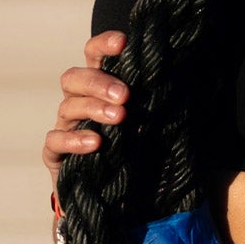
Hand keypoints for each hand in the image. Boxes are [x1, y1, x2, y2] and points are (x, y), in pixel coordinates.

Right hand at [46, 30, 140, 243]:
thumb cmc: (135, 152)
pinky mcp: (55, 155)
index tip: (123, 43)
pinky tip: (96, 143)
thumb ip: (157, 102)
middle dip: (100, 82)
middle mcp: (78, 102)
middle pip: (75, 78)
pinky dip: (74, 140)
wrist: (113, 200)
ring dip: (94, 108)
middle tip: (126, 95)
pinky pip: (54, 141)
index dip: (103, 45)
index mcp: (100, 88)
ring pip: (68, 106)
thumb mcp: (150, 124)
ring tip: (120, 117)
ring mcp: (64, 127)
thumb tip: (189, 78)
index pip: (93, 56)